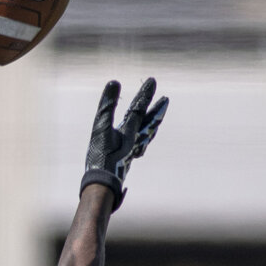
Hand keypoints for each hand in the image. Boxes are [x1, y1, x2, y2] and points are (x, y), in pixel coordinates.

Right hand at [82, 77, 168, 208]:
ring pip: (147, 136)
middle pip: (149, 122)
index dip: (145, 94)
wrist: (102, 185)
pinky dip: (144, 141)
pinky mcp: (127, 161)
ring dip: (153, 125)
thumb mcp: (100, 127)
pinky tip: (142, 144)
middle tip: (165, 99)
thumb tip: (114, 82)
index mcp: (130, 132)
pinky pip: (140, 147)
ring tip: (158, 119)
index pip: (139, 109)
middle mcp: (135, 141)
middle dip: (156, 110)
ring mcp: (132, 152)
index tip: (152, 81)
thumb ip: (107, 105)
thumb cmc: (100, 157)